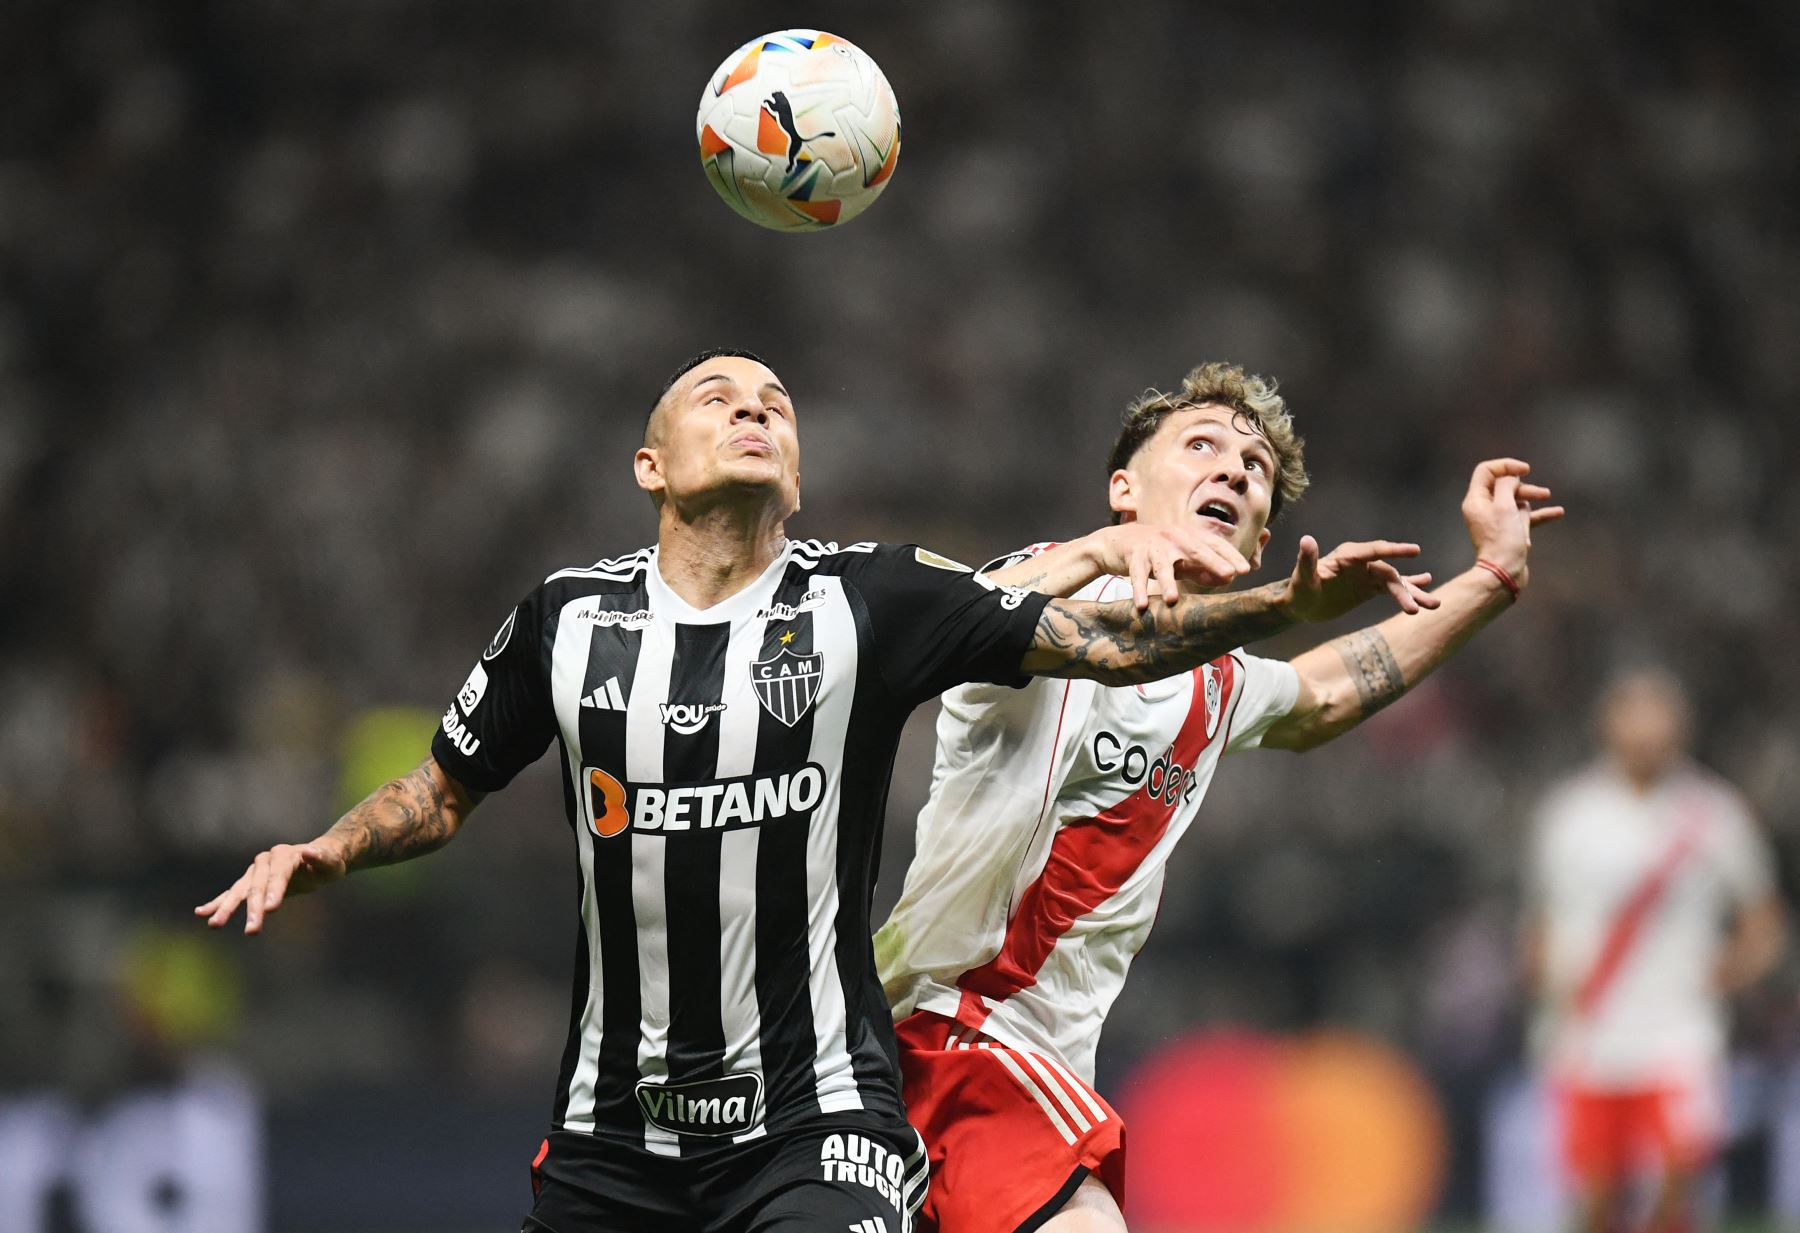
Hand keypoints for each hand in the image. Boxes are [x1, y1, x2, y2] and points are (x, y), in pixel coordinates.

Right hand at [194, 839, 349, 934]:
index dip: (275, 890)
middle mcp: (266, 861)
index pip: (278, 874)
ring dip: (228, 908)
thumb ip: (322, 858)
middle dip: (254, 908)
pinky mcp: (250, 882)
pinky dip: (218, 902)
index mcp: (285, 855)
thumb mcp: (331, 862)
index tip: (271, 909)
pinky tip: (201, 913)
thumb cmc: (328, 863)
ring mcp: (255, 871)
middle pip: (257, 886)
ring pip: (240, 891)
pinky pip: (232, 893)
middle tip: (252, 930)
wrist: (317, 859)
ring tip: (214, 924)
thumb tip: (310, 851)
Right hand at [1085, 523, 1250, 609]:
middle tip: (1229, 575)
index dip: (1230, 555)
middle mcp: (1172, 537)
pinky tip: (1141, 605)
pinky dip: (1138, 590)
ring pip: (1162, 566)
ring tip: (1173, 600)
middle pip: (1195, 549)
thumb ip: (1202, 568)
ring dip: (1167, 583)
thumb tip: (1230, 578)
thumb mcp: (1181, 560)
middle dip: (1212, 561)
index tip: (1246, 570)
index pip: (1214, 544)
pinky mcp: (1133, 556)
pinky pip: (1137, 575)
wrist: (1116, 542)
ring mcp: (1152, 546)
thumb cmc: (1156, 552)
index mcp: (1188, 536)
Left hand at [1282, 536, 1439, 622]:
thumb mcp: (1302, 578)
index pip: (1374, 551)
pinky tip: (1426, 589)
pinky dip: (1409, 590)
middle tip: (1418, 606)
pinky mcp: (1370, 588)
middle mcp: (1361, 562)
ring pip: (1396, 581)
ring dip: (1414, 592)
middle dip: (1405, 589)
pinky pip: (1393, 588)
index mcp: (1347, 556)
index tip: (1415, 550)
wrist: (1300, 606)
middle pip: (1388, 572)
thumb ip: (1307, 560)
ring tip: (1434, 605)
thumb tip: (1306, 539)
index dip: (1394, 550)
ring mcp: (1367, 575)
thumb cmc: (1298, 591)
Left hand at [1461, 459, 1564, 588]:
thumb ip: (1507, 485)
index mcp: (1476, 500)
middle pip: (1503, 486)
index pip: (1486, 471)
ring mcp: (1495, 522)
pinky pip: (1523, 518)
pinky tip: (1558, 512)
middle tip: (1542, 492)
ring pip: (1515, 501)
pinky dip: (1538, 514)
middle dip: (1524, 486)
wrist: (1503, 573)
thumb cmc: (1502, 539)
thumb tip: (1510, 478)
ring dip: (1531, 499)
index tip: (1525, 470)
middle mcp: (1482, 509)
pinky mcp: (1507, 533)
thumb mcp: (1505, 505)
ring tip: (1547, 498)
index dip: (1506, 466)